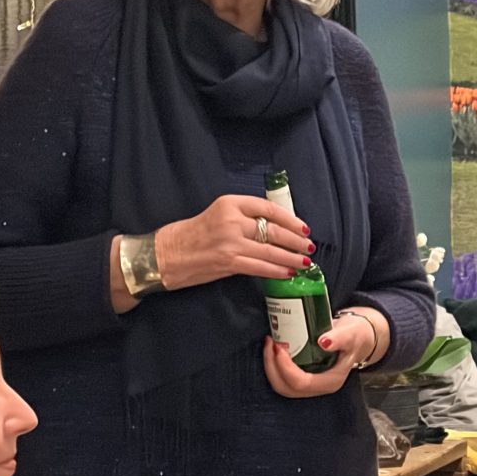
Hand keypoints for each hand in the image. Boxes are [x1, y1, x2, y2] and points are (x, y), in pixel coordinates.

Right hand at [154, 194, 312, 290]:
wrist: (167, 253)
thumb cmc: (192, 235)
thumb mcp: (218, 215)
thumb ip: (243, 218)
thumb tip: (275, 229)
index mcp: (230, 203)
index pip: (268, 208)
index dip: (290, 219)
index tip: (303, 227)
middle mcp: (232, 220)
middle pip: (273, 229)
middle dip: (295, 240)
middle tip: (308, 246)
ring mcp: (231, 241)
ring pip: (270, 250)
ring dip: (291, 257)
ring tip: (305, 261)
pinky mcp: (229, 261)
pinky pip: (260, 266)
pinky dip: (277, 270)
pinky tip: (288, 272)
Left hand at [262, 308, 389, 399]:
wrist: (356, 337)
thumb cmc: (355, 336)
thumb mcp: (351, 333)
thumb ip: (339, 338)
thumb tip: (323, 342)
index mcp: (330, 382)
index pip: (301, 383)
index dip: (285, 367)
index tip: (280, 346)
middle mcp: (319, 387)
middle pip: (287, 388)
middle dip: (273, 366)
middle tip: (271, 342)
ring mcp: (310, 385)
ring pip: (282, 386)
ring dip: (271, 366)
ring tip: (270, 344)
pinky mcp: (303, 378)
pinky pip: (282, 378)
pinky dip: (274, 365)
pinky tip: (274, 348)